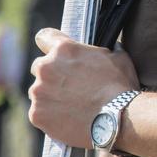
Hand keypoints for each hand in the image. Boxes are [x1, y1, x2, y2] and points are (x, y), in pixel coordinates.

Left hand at [28, 28, 139, 148]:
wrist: (118, 119)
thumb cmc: (120, 86)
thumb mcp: (117, 58)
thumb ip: (100, 51)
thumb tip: (101, 52)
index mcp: (64, 50)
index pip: (44, 37)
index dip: (49, 43)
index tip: (54, 52)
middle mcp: (46, 68)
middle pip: (39, 66)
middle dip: (51, 74)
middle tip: (70, 85)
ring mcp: (39, 92)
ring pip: (38, 91)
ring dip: (50, 95)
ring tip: (71, 106)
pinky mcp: (36, 114)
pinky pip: (39, 112)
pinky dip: (50, 115)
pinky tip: (68, 118)